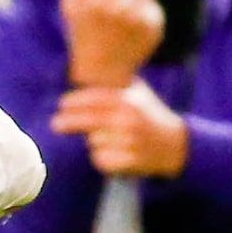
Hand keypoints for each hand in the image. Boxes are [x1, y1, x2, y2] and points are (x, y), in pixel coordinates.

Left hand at [51, 81, 188, 177]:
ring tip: (111, 139)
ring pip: (93, 141)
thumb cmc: (150, 115)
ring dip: (94, 141)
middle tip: (56, 124)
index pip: (94, 99)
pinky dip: (102, 158)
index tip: (62, 104)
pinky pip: (100, 159)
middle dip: (67, 122)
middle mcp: (128, 120)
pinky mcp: (128, 161)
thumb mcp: (138, 94)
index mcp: (129, 101)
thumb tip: (85, 71)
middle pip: (87, 121)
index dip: (74, 102)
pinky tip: (115, 153)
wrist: (175, 144)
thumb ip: (116, 84)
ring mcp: (129, 141)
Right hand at [59, 0, 163, 87]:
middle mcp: (115, 10)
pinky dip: (144, 11)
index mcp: (93, 6)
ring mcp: (136, 18)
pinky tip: (135, 23)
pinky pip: (152, 5)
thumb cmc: (85, 39)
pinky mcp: (152, 27)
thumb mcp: (70, 12)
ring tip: (125, 11)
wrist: (104, 73)